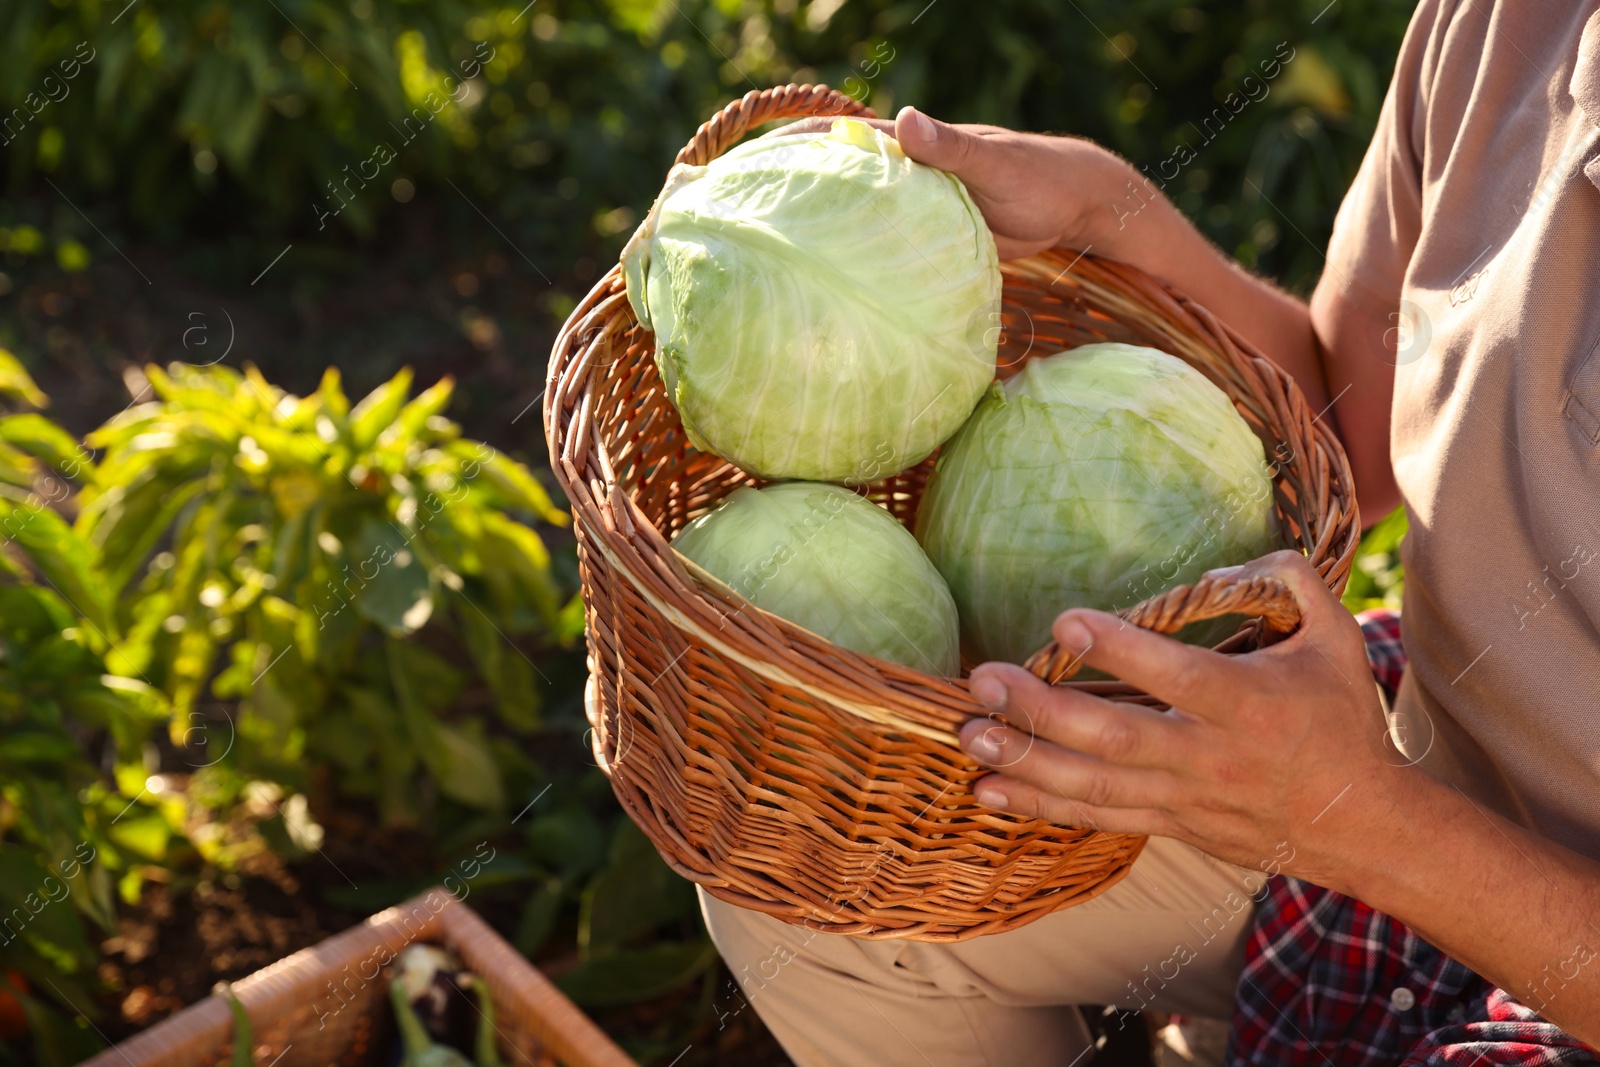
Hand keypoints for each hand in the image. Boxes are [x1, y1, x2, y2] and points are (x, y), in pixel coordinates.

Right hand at [777, 107, 1133, 259]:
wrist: (1075, 206)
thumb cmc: (1036, 175)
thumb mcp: (991, 161)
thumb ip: (949, 146)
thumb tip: (904, 120)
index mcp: (906, 148)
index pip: (835, 139)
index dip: (789, 147)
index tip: (743, 167)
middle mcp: (901, 176)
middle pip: (833, 182)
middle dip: (788, 194)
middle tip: (737, 220)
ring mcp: (911, 211)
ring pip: (854, 219)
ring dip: (819, 234)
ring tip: (769, 263)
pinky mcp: (927, 242)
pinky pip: (883, 250)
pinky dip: (859, 263)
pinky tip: (837, 292)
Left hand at [959, 550, 1407, 889]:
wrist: (1359, 825)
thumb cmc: (1339, 717)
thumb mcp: (1336, 637)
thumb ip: (1288, 581)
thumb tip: (1218, 567)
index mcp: (1249, 704)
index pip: (1179, 678)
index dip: (1122, 651)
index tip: (1064, 622)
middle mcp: (1210, 757)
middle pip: (1114, 738)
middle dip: (1042, 710)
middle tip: (983, 679)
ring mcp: (1183, 798)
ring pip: (1094, 786)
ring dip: (1025, 762)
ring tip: (968, 734)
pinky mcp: (1168, 824)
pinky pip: (1095, 818)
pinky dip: (1038, 807)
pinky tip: (986, 792)